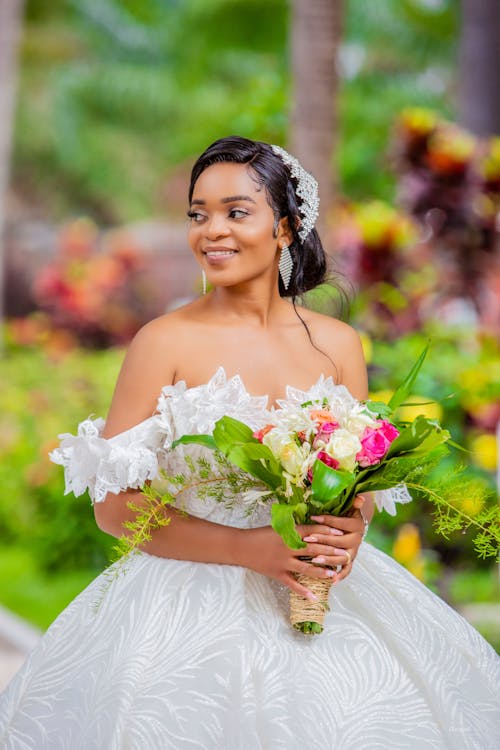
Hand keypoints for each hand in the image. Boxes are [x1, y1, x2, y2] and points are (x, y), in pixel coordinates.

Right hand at [239, 495, 366, 598]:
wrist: (241, 546)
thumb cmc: (260, 535)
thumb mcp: (278, 527)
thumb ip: (294, 529)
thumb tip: (312, 529)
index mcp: (288, 533)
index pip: (312, 532)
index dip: (326, 532)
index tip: (340, 534)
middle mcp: (288, 547)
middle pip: (313, 550)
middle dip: (329, 552)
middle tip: (344, 554)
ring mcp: (283, 562)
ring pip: (306, 568)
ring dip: (321, 571)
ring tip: (334, 574)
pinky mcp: (277, 574)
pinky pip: (292, 584)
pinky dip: (303, 591)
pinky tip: (314, 597)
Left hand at [303, 494, 366, 582]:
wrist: (354, 527)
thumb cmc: (346, 515)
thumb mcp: (349, 507)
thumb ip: (353, 502)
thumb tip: (359, 496)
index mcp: (357, 525)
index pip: (340, 523)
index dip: (327, 520)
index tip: (313, 517)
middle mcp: (357, 540)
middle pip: (339, 541)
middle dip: (323, 540)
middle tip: (308, 539)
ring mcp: (354, 552)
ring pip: (342, 557)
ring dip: (329, 559)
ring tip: (315, 560)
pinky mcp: (351, 561)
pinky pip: (347, 570)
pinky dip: (341, 575)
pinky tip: (331, 580)